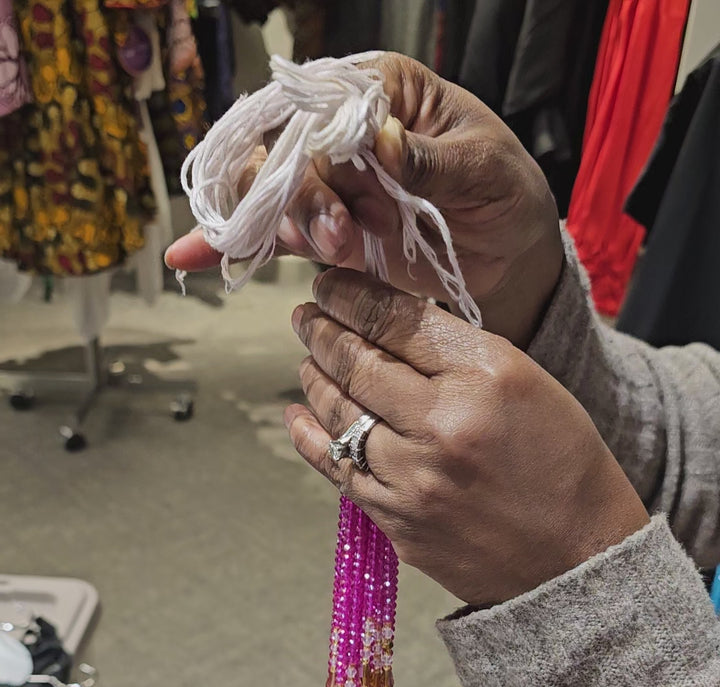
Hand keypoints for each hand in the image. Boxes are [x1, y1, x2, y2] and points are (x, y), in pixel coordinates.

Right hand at [166, 54, 562, 347]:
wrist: (511, 263)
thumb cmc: (506, 198)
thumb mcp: (486, 171)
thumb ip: (435, 160)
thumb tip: (386, 141)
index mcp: (384, 91)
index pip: (324, 102)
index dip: (318, 144)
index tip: (344, 185)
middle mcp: (345, 130)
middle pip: (282, 145)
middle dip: (299, 193)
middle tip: (338, 236)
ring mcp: (329, 181)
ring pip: (265, 188)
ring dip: (278, 223)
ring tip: (329, 251)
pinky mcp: (321, 230)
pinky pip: (266, 232)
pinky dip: (229, 243)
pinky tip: (190, 256)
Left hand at [285, 271, 648, 606]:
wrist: (577, 560)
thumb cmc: (563, 464)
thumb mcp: (529, 382)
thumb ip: (458, 353)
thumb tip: (389, 325)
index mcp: (486, 376)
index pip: (396, 321)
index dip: (351, 296)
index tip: (330, 286)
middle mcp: (443, 424)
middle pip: (358, 363)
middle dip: (322, 332)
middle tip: (306, 316)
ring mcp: (414, 479)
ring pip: (340, 415)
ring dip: (315, 380)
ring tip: (307, 360)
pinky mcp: (398, 521)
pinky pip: (339, 470)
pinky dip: (311, 438)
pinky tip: (300, 416)